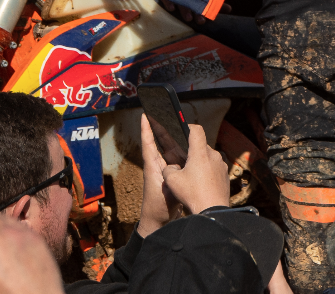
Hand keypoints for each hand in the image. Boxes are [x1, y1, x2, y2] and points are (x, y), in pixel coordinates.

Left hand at [138, 114, 170, 235]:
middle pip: (157, 143)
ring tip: (176, 125)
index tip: (145, 116)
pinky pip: (176, 159)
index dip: (146, 130)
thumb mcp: (166, 190)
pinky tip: (188, 146)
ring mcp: (164, 171)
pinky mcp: (171, 176)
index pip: (148, 144)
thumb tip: (178, 165)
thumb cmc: (159, 207)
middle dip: (158, 129)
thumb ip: (171, 177)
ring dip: (170, 138)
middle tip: (161, 113)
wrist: (158, 221)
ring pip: (168, 150)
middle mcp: (157, 166)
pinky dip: (180, 150)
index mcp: (153, 167)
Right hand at [143, 115, 232, 222]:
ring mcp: (222, 165)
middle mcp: (214, 155)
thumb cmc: (192, 193)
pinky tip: (199, 183)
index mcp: (201, 152)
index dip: (188, 126)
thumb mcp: (172, 181)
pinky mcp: (225, 175)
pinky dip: (206, 172)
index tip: (182, 129)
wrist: (212, 209)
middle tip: (182, 160)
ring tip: (190, 175)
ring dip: (199, 163)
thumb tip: (172, 167)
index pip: (196, 130)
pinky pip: (214, 168)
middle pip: (201, 146)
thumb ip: (168, 169)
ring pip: (208, 158)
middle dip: (191, 151)